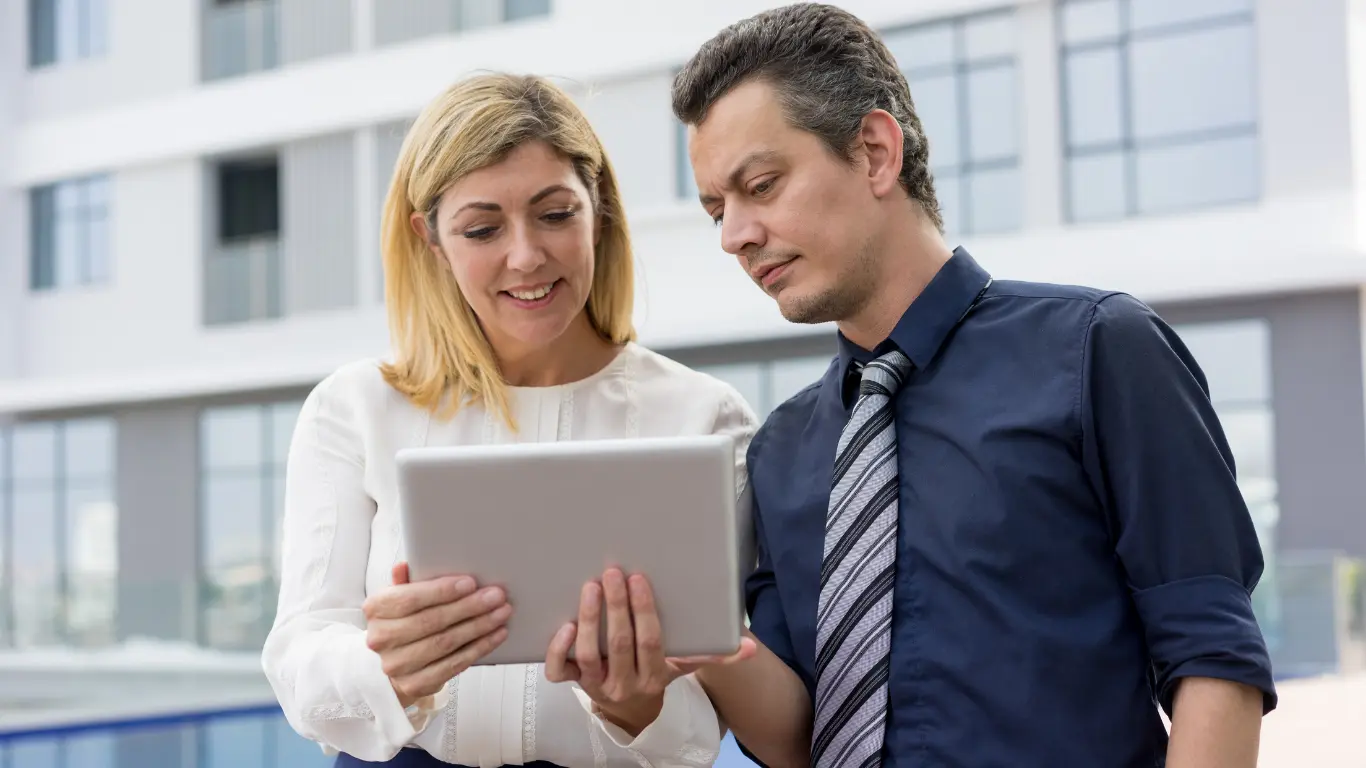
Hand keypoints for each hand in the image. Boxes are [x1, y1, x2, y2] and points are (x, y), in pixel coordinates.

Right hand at [363, 562, 511, 707]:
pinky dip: (479, 648)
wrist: (396, 662)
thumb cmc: (404, 622)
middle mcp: (382, 638)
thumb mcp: (400, 596)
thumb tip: (405, 566)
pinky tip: (495, 635)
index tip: (470, 583)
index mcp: (376, 609)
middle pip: (432, 621)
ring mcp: (397, 665)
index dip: (442, 591)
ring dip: (479, 627)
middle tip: (495, 596)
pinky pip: (453, 664)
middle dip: (469, 607)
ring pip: (445, 643)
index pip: (410, 599)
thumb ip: (405, 581)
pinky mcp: (415, 684)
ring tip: (500, 613)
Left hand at [543, 568, 755, 735]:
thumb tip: (750, 647)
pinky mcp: (574, 682)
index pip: (650, 642)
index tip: (639, 579)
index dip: (644, 611)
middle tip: (612, 573)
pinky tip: (565, 625)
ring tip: (589, 587)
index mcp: (655, 675)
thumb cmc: (655, 672)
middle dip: (616, 607)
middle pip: (620, 644)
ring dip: (590, 620)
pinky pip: (560, 671)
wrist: (630, 710)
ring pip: (590, 655)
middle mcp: (626, 683)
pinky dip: (558, 650)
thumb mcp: (683, 666)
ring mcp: (597, 684)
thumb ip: (713, 655)